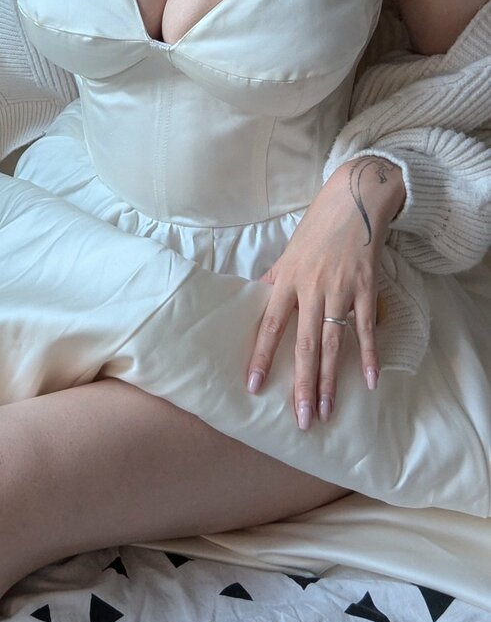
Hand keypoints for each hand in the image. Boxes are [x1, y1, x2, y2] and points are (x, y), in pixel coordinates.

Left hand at [246, 156, 405, 429]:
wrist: (353, 202)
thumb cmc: (316, 231)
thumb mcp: (287, 254)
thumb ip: (272, 282)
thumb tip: (251, 302)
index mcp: (287, 281)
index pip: (270, 326)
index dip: (261, 356)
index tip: (253, 386)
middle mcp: (311, 289)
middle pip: (304, 345)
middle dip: (302, 385)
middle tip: (301, 419)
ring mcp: (340, 290)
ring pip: (333, 343)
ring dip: (330, 380)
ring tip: (326, 411)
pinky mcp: (366, 288)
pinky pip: (366, 328)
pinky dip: (368, 354)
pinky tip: (369, 381)